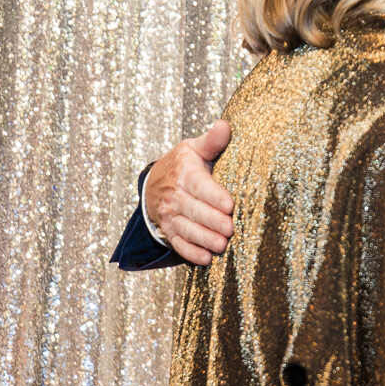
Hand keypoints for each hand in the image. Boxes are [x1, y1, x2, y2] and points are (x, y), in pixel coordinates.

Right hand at [144, 121, 236, 265]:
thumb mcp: (194, 148)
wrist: (154, 182)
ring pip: (186, 228)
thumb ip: (212, 141)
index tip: (229, 204)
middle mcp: (174, 195)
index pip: (199, 185)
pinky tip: (205, 259)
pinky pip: (178, 243)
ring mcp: (170, 215)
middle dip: (211, 221)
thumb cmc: (182, 164)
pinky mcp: (169, 230)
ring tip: (221, 246)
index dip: (214, 196)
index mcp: (184, 173)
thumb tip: (224, 126)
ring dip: (203, 239)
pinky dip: (190, 253)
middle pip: (193, 210)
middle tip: (230, 229)